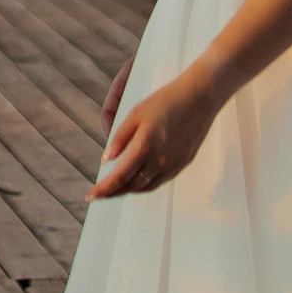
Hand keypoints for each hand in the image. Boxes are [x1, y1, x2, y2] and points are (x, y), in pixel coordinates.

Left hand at [91, 71, 218, 200]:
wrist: (200, 97)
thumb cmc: (166, 101)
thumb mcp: (136, 114)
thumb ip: (120, 138)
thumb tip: (106, 159)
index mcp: (144, 147)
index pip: (119, 177)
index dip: (104, 189)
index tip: (91, 196)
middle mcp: (159, 161)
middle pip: (132, 186)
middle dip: (114, 192)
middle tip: (100, 194)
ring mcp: (173, 164)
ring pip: (147, 187)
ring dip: (129, 190)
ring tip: (116, 190)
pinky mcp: (183, 163)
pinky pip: (161, 181)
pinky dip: (146, 185)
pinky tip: (139, 180)